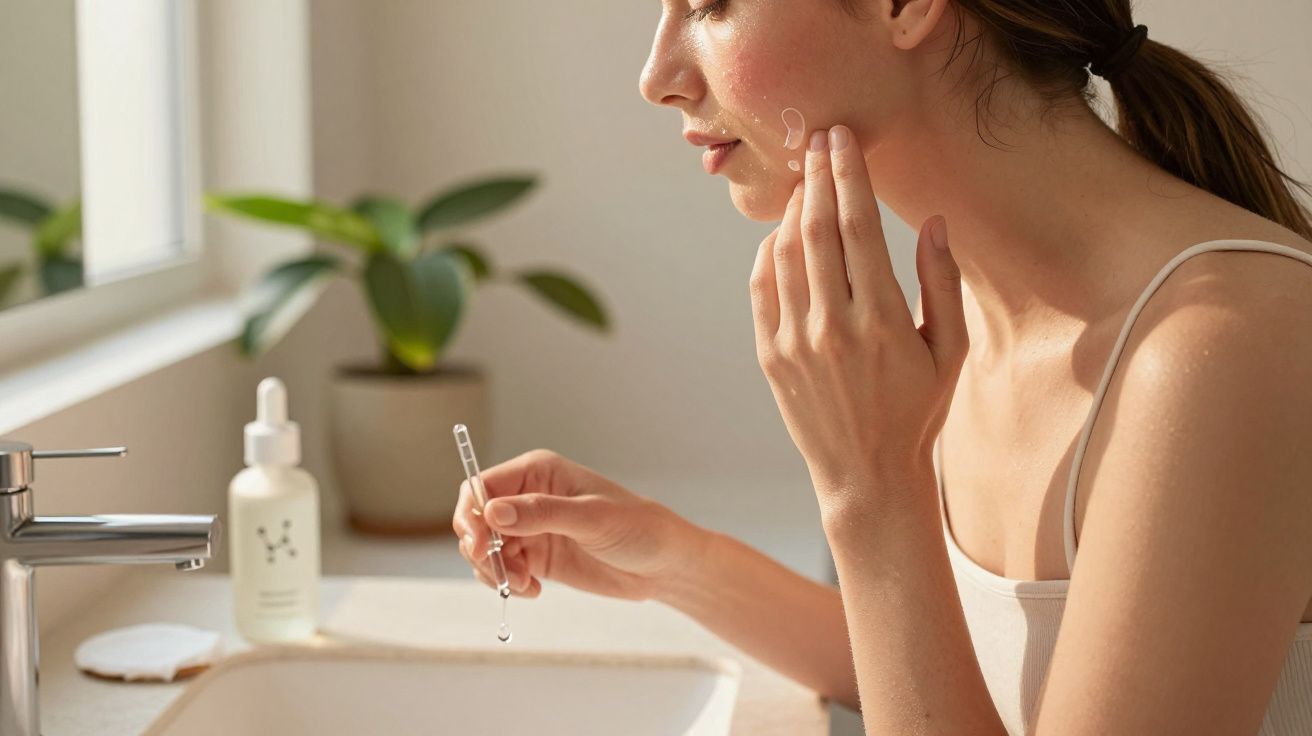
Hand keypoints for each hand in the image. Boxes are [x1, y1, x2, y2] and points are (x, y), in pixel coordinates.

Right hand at [453, 449, 705, 599]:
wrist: (663, 564)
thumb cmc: (638, 527)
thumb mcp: (592, 518)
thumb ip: (542, 513)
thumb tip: (493, 512)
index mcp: (538, 472)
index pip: (483, 486)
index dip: (472, 514)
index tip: (478, 545)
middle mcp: (528, 497)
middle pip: (476, 519)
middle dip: (480, 548)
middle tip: (500, 575)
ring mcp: (531, 528)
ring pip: (485, 548)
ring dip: (494, 571)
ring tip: (524, 585)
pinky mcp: (536, 557)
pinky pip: (502, 569)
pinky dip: (507, 583)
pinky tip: (533, 591)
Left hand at [749, 125, 967, 506]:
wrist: (866, 474)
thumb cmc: (917, 410)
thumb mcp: (950, 350)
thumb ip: (943, 283)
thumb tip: (934, 222)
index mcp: (884, 321)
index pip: (859, 227)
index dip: (849, 175)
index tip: (843, 139)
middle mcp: (833, 327)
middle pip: (817, 230)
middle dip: (817, 176)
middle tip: (818, 139)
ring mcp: (795, 341)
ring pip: (785, 253)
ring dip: (793, 208)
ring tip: (806, 180)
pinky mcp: (770, 355)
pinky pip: (763, 287)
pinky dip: (771, 252)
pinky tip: (785, 234)